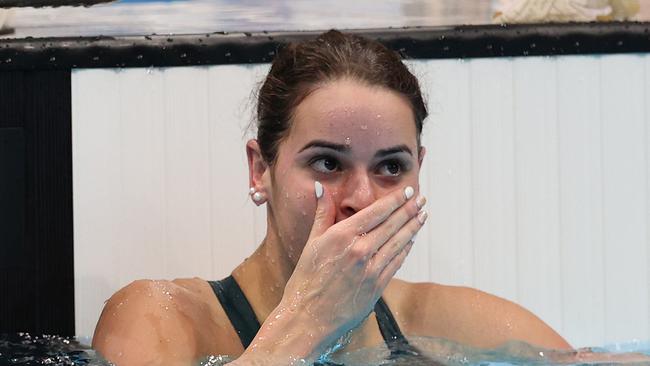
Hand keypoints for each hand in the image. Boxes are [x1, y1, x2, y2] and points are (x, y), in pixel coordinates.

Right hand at [264, 182, 426, 359]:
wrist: (308, 317)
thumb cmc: (306, 280)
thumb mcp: (312, 242)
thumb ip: (322, 213)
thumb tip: (320, 188)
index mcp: (343, 235)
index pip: (377, 211)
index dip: (395, 200)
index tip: (406, 191)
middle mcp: (360, 250)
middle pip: (392, 224)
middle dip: (410, 210)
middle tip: (421, 199)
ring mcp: (371, 269)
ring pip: (399, 242)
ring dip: (413, 227)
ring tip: (423, 215)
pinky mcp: (377, 285)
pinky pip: (397, 261)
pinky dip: (406, 248)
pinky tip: (412, 240)